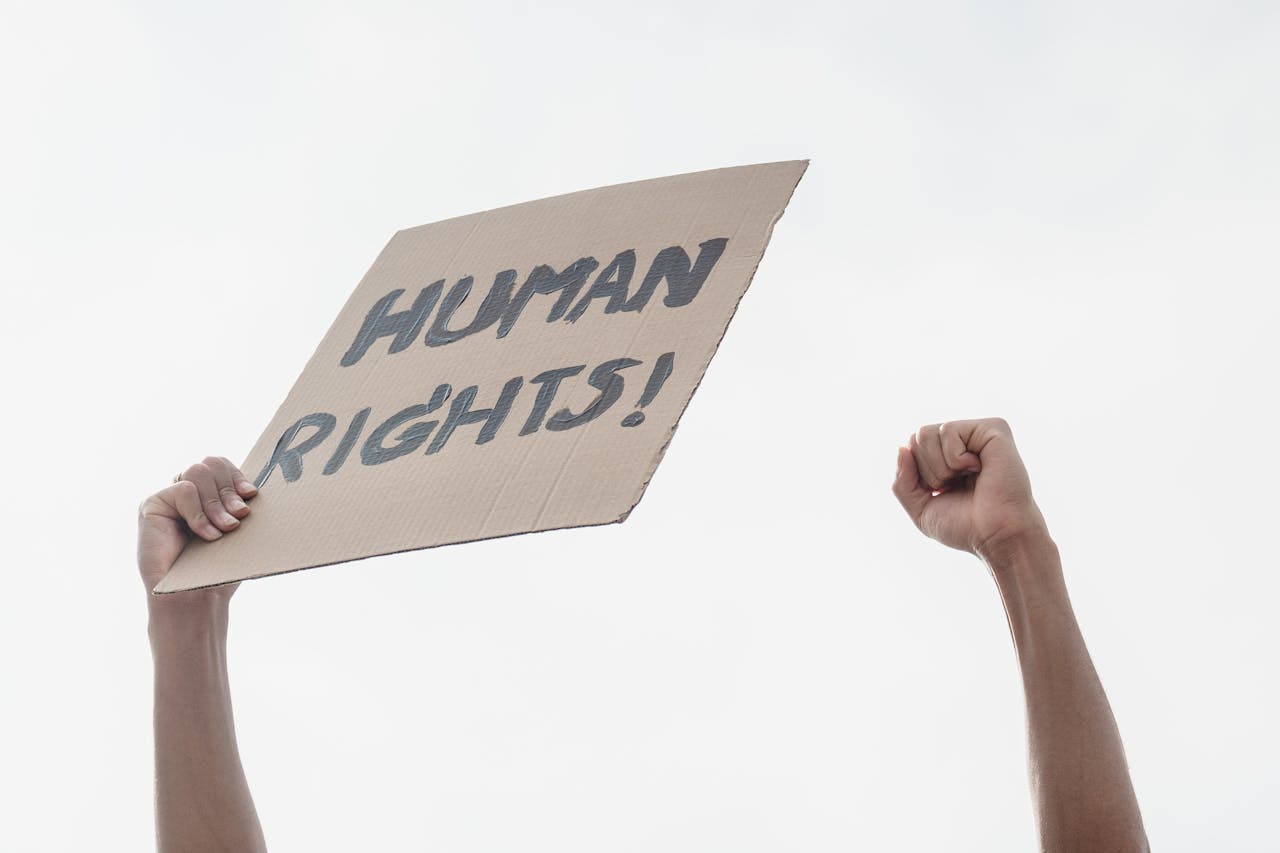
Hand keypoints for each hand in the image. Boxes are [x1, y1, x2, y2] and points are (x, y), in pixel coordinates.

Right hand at [137, 456, 257, 596]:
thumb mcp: (238, 531)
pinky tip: (206, 536)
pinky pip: (183, 490)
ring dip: (216, 504)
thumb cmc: (219, 569)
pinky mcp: (152, 505)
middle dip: (229, 491)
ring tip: (225, 530)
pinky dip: (199, 514)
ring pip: (197, 473)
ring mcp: (169, 497)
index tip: (251, 495)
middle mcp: (187, 492)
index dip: (237, 476)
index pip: (221, 464)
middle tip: (239, 516)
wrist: (194, 597)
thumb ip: (240, 503)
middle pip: (210, 464)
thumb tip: (256, 484)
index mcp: (208, 494)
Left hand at [891, 418, 1047, 562]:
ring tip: (968, 477)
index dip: (916, 473)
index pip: (911, 446)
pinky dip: (955, 457)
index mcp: (948, 456)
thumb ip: (902, 481)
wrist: (998, 536)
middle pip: (917, 436)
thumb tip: (902, 447)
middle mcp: (963, 441)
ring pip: (927, 433)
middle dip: (927, 470)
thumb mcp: (920, 508)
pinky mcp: (993, 428)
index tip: (942, 492)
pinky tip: (979, 468)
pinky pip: (949, 430)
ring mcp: (978, 433)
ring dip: (940, 466)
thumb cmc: (966, 526)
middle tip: (956, 486)